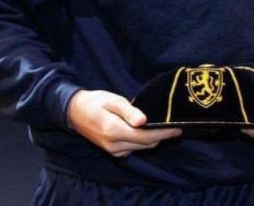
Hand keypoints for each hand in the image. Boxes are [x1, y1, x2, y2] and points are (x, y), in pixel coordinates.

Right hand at [66, 90, 180, 157]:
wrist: (75, 112)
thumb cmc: (95, 102)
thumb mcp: (112, 101)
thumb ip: (129, 111)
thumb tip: (144, 121)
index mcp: (115, 131)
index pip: (146, 137)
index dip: (164, 133)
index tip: (179, 127)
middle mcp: (115, 146)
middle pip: (146, 144)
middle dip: (162, 136)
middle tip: (176, 124)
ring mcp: (114, 151)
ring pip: (141, 148)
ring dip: (154, 139)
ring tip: (166, 125)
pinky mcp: (113, 152)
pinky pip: (134, 148)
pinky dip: (143, 141)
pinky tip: (149, 130)